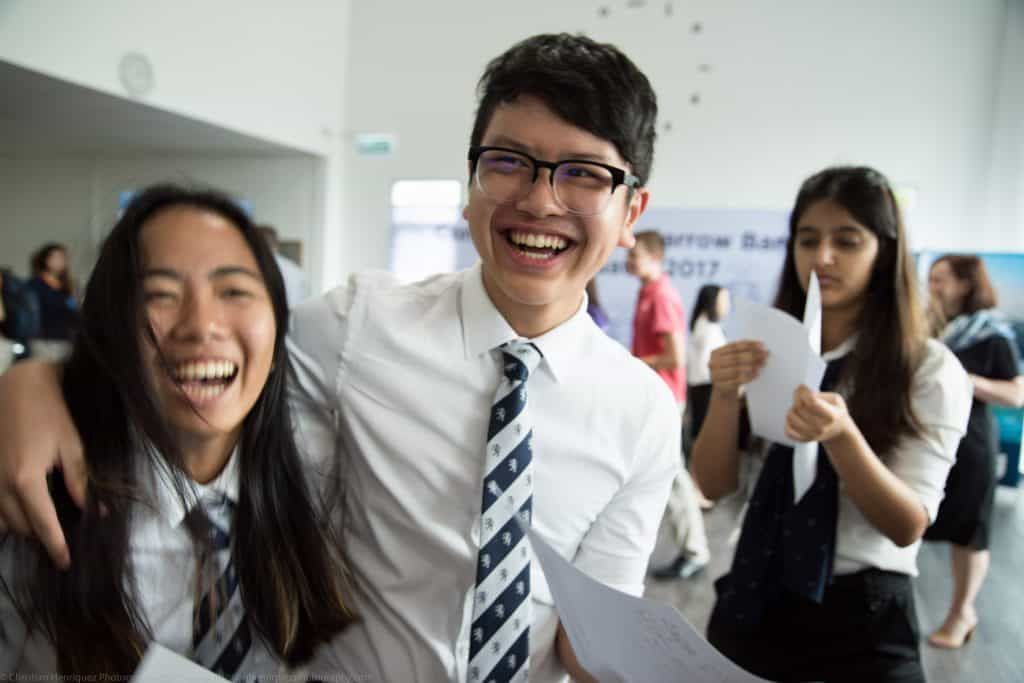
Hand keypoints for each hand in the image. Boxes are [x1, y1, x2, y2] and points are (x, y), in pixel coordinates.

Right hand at [0, 360, 86, 568]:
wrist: (17, 384)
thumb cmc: (50, 411)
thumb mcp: (72, 447)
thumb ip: (81, 482)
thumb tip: (95, 511)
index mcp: (25, 481)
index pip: (42, 525)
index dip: (55, 546)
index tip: (66, 562)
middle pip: (20, 526)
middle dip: (41, 535)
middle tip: (63, 536)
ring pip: (1, 520)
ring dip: (21, 525)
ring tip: (44, 522)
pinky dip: (5, 513)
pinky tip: (23, 507)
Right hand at [708, 341, 767, 399]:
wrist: (724, 389)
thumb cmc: (731, 371)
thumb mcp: (733, 360)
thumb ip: (743, 352)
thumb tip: (762, 347)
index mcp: (715, 353)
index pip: (734, 346)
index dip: (749, 345)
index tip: (762, 345)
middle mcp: (713, 363)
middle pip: (735, 357)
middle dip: (752, 355)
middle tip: (765, 355)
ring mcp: (715, 375)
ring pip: (736, 369)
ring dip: (751, 366)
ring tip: (762, 365)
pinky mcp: (721, 386)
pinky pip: (737, 381)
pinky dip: (749, 377)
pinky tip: (757, 374)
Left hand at [785, 385, 851, 443]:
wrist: (839, 431)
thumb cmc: (835, 411)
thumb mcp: (835, 399)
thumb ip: (819, 394)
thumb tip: (801, 392)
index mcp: (831, 416)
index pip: (811, 402)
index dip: (803, 392)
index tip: (802, 388)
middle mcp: (821, 428)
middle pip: (799, 408)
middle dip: (797, 398)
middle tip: (800, 396)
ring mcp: (812, 435)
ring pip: (791, 417)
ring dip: (792, 409)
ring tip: (799, 407)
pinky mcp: (803, 440)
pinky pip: (788, 431)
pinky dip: (788, 422)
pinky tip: (795, 418)